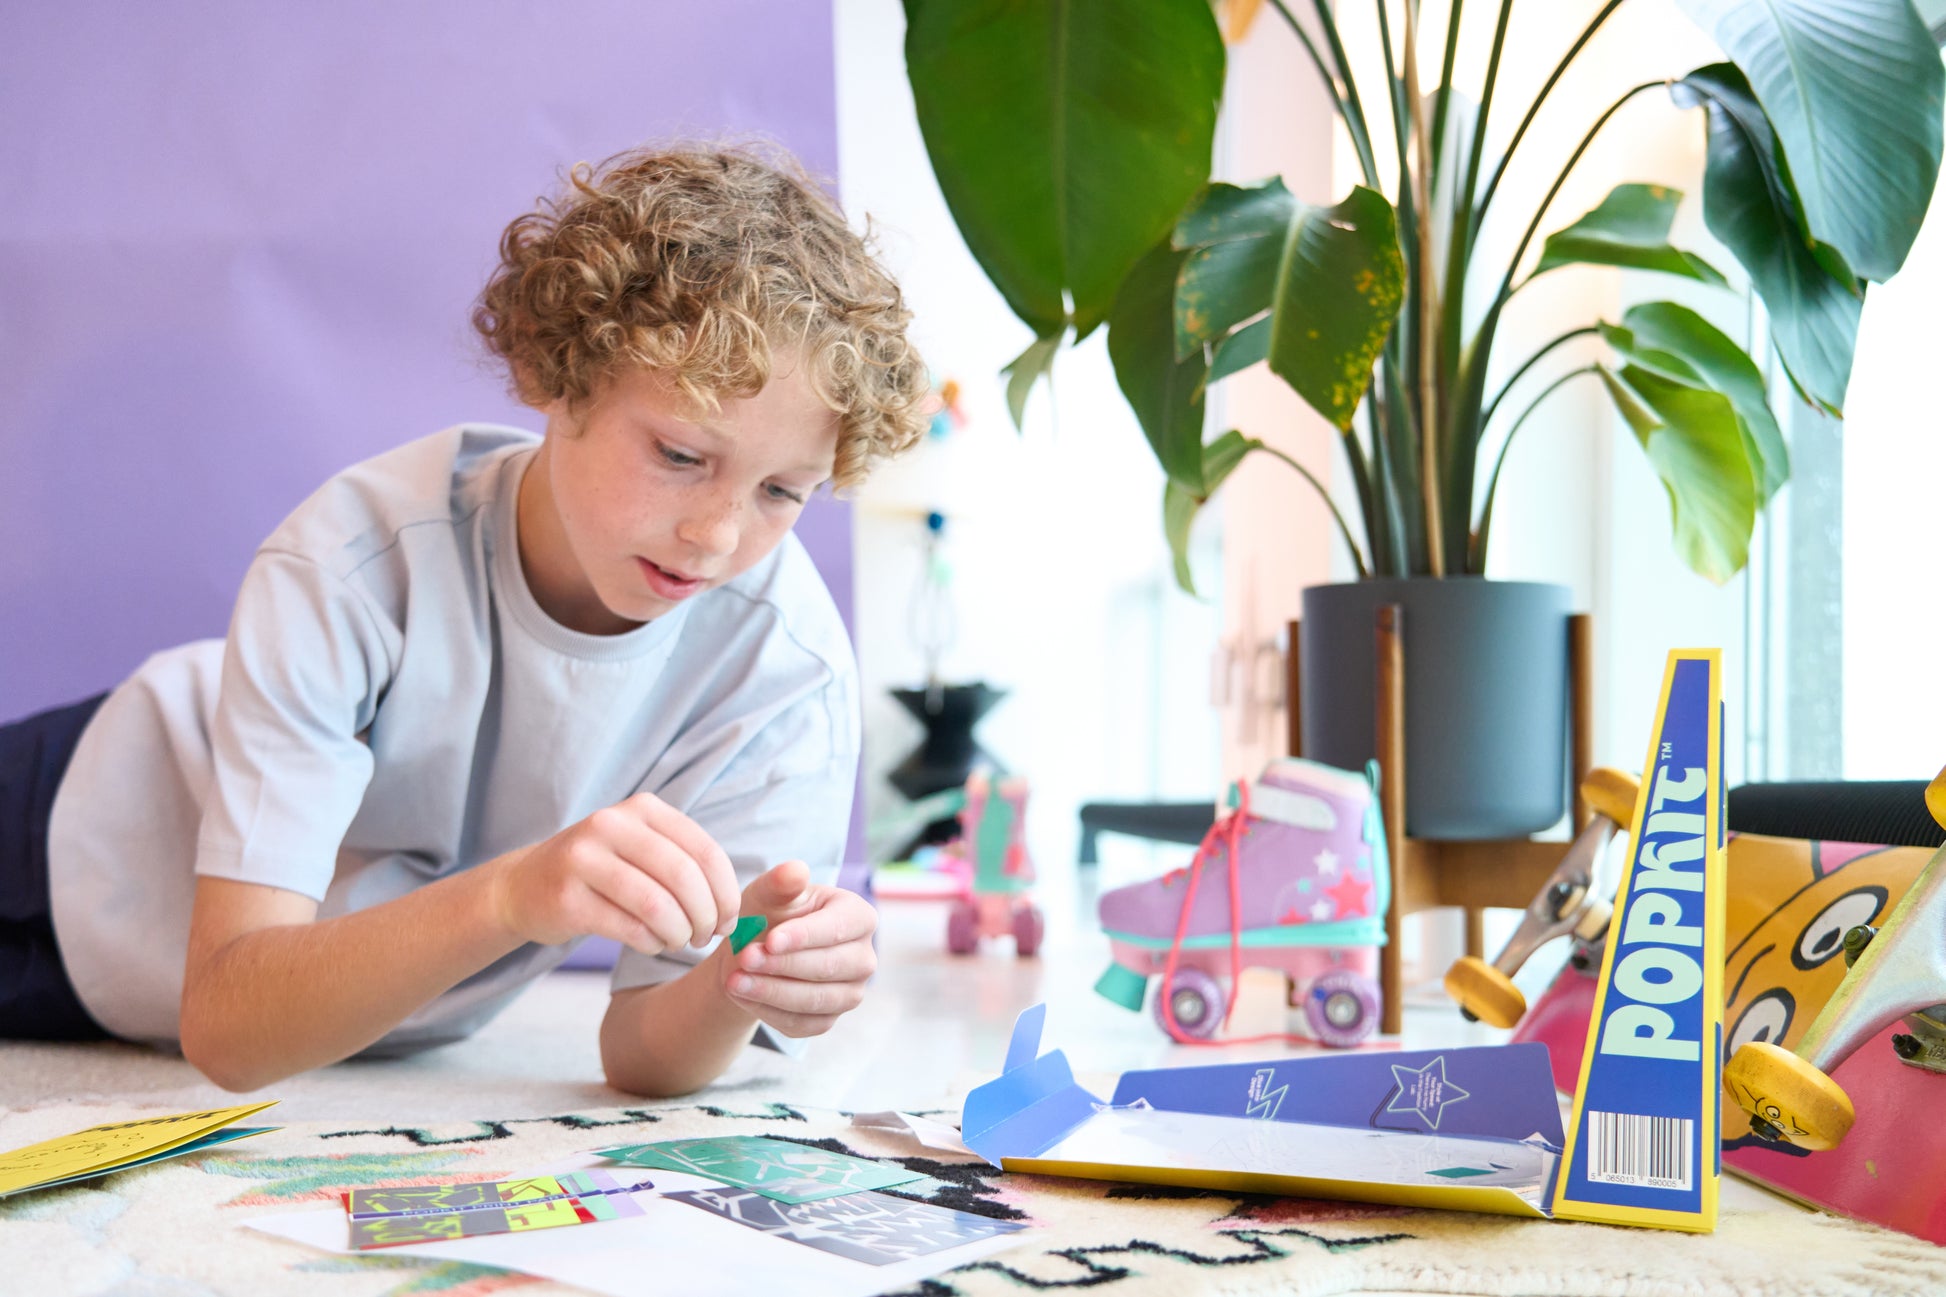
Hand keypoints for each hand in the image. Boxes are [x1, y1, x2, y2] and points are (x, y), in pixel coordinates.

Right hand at [490, 793, 738, 954]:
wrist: (525, 886)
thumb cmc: (602, 872)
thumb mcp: (643, 849)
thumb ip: (686, 864)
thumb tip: (734, 910)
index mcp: (643, 808)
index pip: (704, 851)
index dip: (726, 892)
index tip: (729, 920)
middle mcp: (611, 825)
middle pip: (684, 878)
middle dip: (706, 916)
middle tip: (706, 937)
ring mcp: (584, 859)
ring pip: (657, 905)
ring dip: (679, 933)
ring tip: (679, 941)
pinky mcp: (567, 898)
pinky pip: (628, 928)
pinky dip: (651, 942)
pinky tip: (652, 942)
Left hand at [722, 861, 876, 1038]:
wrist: (754, 953)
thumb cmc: (769, 914)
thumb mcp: (769, 893)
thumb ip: (781, 882)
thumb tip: (795, 870)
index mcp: (858, 916)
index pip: (837, 929)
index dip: (804, 936)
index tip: (770, 940)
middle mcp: (863, 957)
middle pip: (829, 967)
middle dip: (783, 965)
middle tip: (745, 958)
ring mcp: (850, 993)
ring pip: (816, 1000)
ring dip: (772, 992)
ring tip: (735, 980)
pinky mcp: (828, 1020)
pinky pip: (803, 1024)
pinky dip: (769, 1012)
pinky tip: (742, 994)